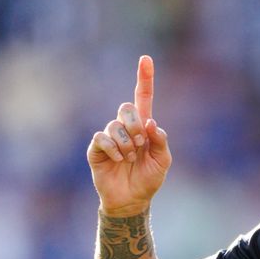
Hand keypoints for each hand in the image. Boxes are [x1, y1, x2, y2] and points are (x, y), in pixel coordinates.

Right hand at [87, 55, 171, 214]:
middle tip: (140, 145)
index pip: (143, 97)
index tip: (146, 59)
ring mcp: (109, 136)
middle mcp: (125, 127)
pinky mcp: (96, 148)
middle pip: (126, 108)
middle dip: (135, 126)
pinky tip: (118, 160)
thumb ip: (160, 141)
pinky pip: (102, 138)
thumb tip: (150, 122)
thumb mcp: (163, 161)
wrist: (132, 199)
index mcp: (143, 126)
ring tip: (130, 159)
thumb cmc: (148, 179)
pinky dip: (113, 149)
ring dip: (126, 144)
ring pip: (114, 125)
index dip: (144, 78)